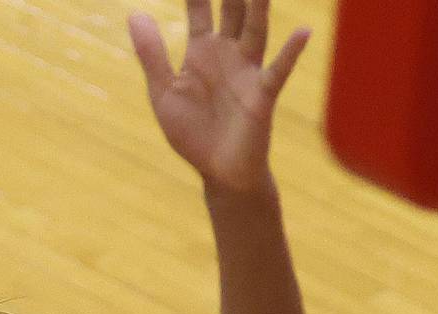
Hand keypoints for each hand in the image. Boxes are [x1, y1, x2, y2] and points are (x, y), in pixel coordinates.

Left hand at [129, 0, 308, 191]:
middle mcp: (228, 52)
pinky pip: (278, 70)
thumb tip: (135, 13)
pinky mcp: (262, 95)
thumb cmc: (193, 134)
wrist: (218, 173)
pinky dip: (291, 52)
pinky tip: (302, 32)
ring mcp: (248, 71)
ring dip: (259, 3)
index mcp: (202, 49)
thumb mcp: (164, 93)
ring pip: (256, 27)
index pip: (199, 5)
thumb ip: (151, 55)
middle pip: (232, 5)